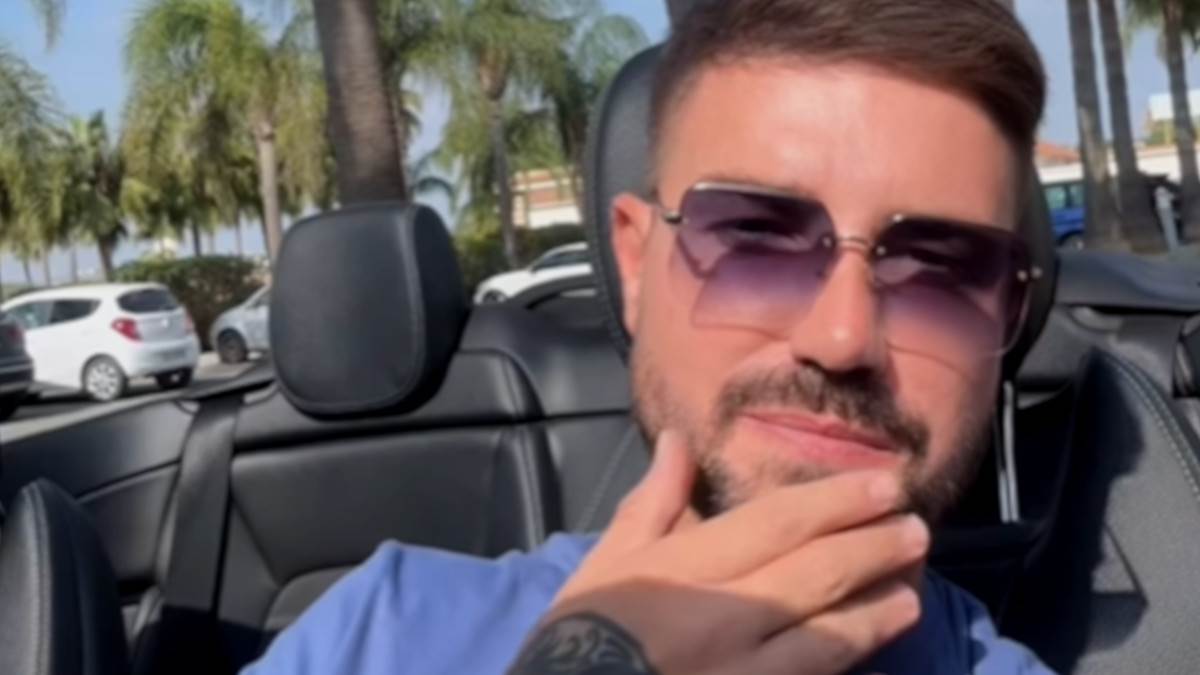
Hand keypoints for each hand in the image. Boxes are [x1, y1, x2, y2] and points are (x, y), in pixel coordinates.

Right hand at [507, 431, 928, 674]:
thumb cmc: (583, 635)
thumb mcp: (605, 563)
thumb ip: (651, 503)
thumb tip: (679, 441)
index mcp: (683, 570)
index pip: (777, 525)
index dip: (838, 503)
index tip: (884, 487)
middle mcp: (720, 619)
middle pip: (814, 575)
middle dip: (873, 549)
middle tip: (916, 531)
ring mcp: (740, 674)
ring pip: (825, 639)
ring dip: (875, 613)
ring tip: (910, 593)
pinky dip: (848, 666)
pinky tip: (874, 654)